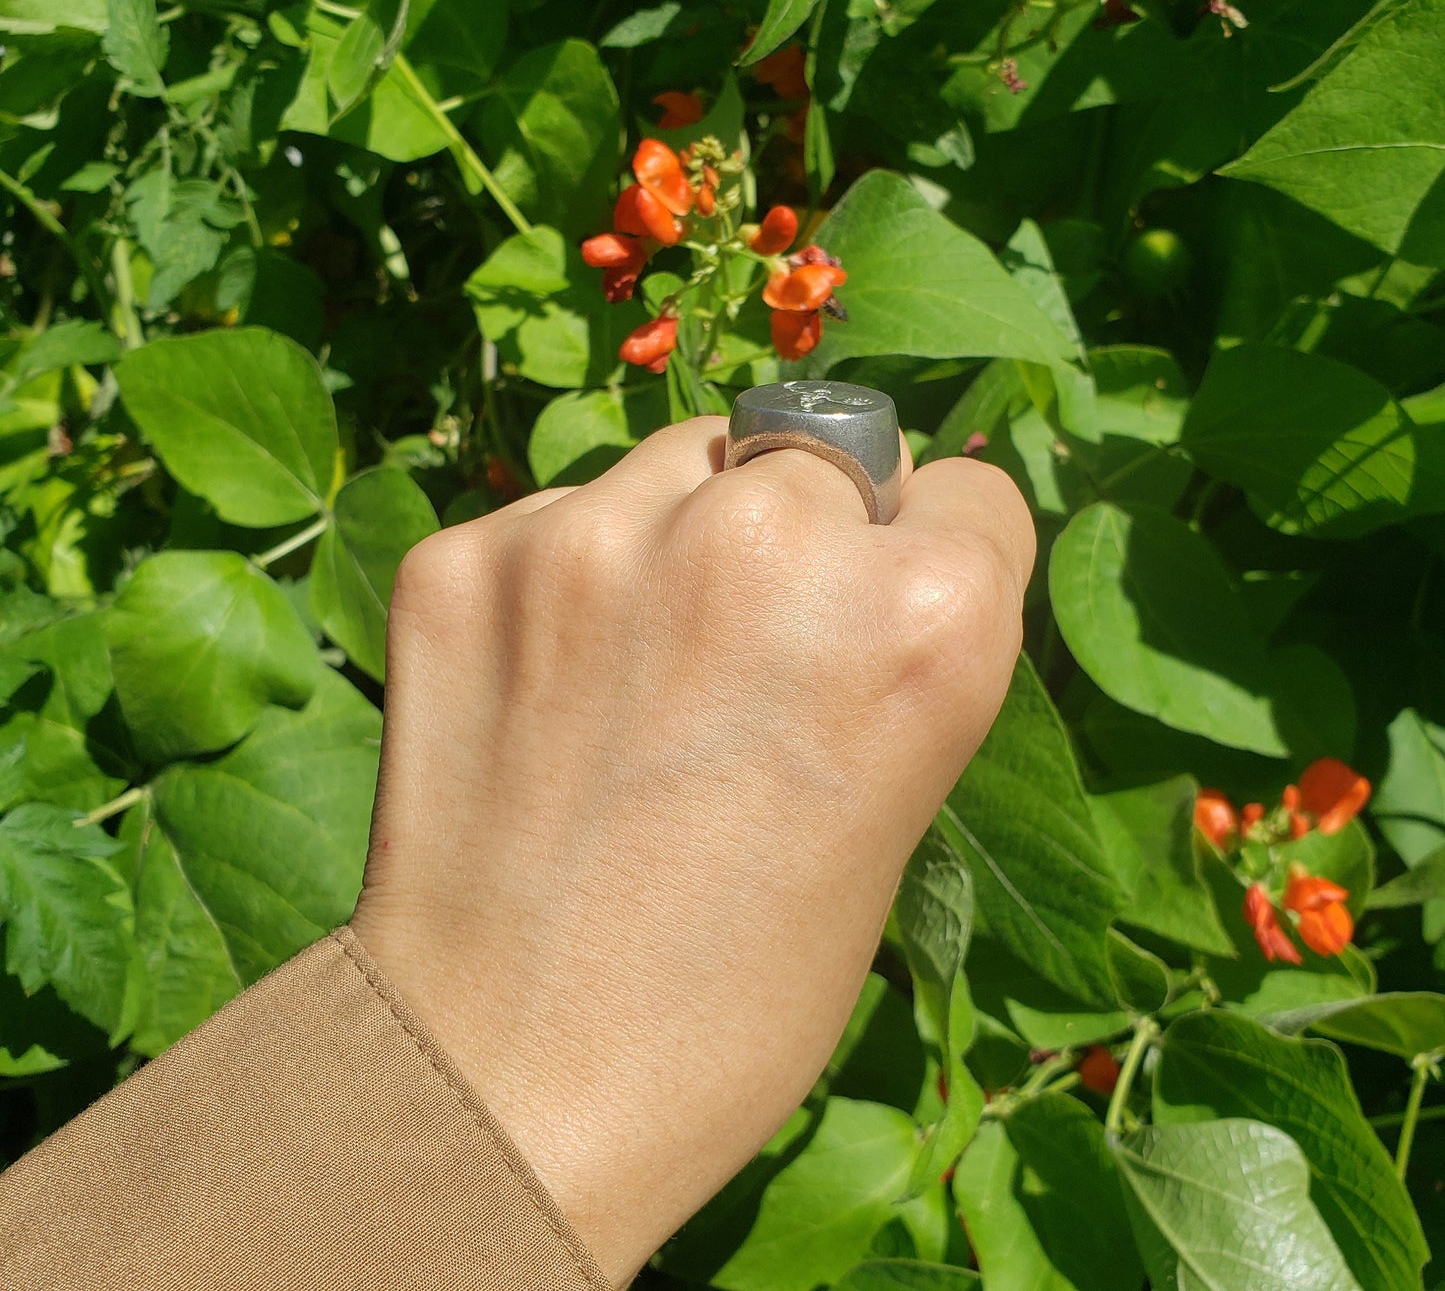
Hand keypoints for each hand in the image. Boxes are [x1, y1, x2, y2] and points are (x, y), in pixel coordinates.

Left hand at [348, 417, 1033, 1283]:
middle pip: (821, 456)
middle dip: (802, 539)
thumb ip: (890, 644)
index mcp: (921, 618)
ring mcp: (596, 536)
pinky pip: (556, 516)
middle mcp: (765, 541)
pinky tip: (547, 689)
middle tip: (742, 658)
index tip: (873, 621)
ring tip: (640, 669)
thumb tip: (856, 543)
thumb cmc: (736, 994)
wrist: (506, 1084)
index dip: (926, 562)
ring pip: (685, 462)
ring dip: (681, 535)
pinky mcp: (467, 559)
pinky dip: (566, 578)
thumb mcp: (893, 813)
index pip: (967, 493)